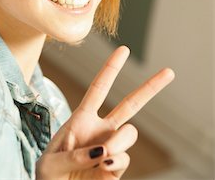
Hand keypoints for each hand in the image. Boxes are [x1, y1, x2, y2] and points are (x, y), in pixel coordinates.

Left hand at [36, 46, 174, 179]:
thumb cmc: (47, 178)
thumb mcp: (49, 163)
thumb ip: (72, 156)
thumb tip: (102, 151)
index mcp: (81, 119)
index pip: (99, 88)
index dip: (111, 68)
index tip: (124, 50)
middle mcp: (100, 130)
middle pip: (130, 104)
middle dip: (149, 88)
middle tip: (169, 72)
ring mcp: (110, 149)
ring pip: (130, 133)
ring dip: (119, 141)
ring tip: (102, 155)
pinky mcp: (115, 169)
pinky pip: (125, 159)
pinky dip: (116, 161)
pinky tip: (103, 167)